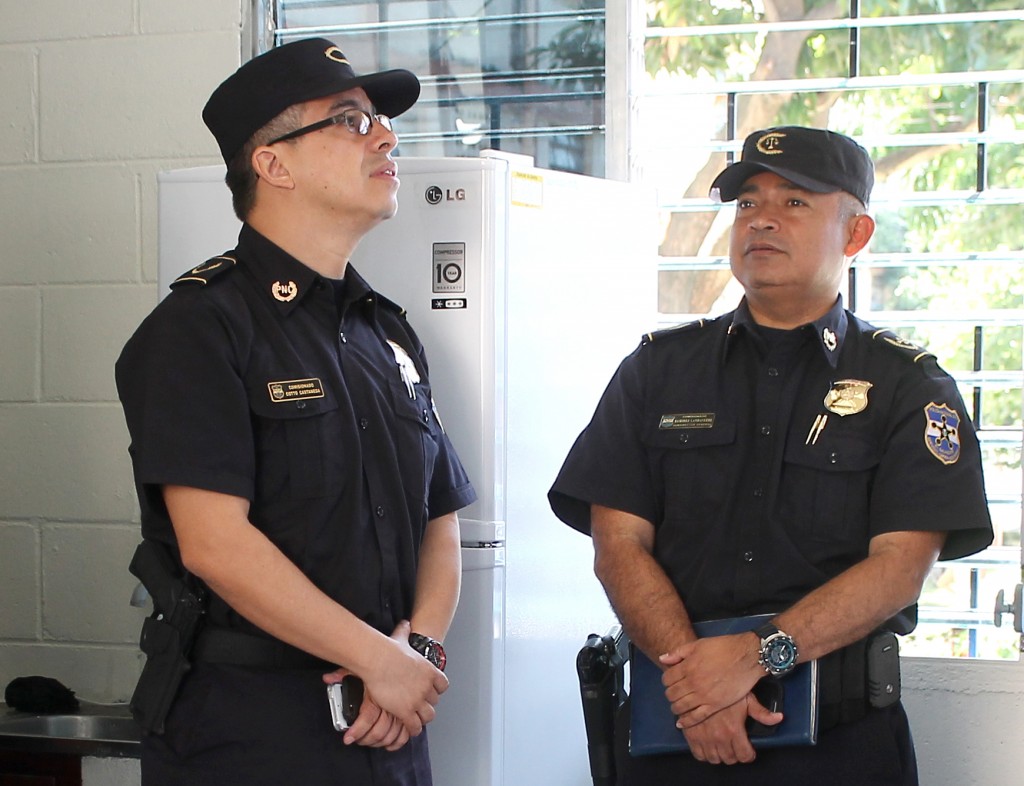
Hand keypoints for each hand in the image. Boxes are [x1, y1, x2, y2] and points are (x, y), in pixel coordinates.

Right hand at [343, 620, 447, 736]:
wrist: (378, 660)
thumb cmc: (387, 650)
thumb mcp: (402, 639)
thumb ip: (405, 632)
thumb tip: (405, 623)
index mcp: (429, 671)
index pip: (443, 685)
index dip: (436, 690)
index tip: (430, 691)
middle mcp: (427, 686)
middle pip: (435, 702)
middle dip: (427, 704)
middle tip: (419, 706)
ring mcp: (418, 700)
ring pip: (428, 716)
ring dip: (422, 718)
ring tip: (415, 720)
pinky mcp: (406, 711)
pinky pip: (414, 726)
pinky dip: (412, 729)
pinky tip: (408, 729)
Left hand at [660, 633, 762, 726]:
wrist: (746, 656)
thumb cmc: (723, 647)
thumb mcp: (697, 645)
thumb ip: (678, 653)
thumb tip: (662, 659)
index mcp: (687, 667)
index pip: (667, 679)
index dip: (666, 681)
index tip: (670, 682)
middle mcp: (693, 682)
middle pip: (672, 693)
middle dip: (670, 694)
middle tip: (673, 694)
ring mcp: (704, 695)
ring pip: (681, 706)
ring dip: (675, 707)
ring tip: (677, 706)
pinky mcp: (715, 705)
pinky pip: (696, 717)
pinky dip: (686, 721)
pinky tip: (681, 722)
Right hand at [680, 692, 779, 764]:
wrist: (699, 682)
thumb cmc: (724, 688)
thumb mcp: (746, 698)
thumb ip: (762, 712)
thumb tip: (779, 718)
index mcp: (733, 730)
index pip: (744, 755)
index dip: (749, 754)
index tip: (748, 750)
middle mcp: (719, 737)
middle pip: (730, 759)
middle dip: (735, 754)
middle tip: (735, 746)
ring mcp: (704, 737)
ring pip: (715, 759)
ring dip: (720, 755)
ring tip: (722, 746)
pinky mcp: (691, 735)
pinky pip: (699, 754)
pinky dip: (704, 753)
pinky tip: (708, 745)